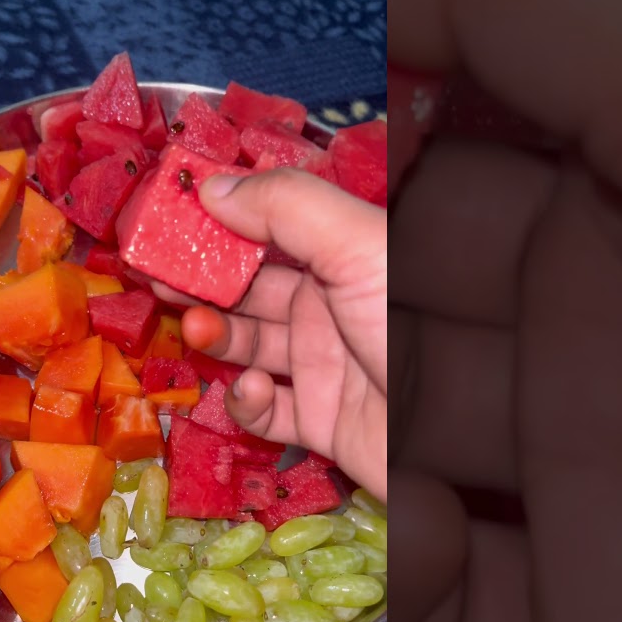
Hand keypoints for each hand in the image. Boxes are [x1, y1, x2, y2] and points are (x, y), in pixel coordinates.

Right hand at [152, 169, 388, 501]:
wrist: (464, 435)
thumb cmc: (415, 326)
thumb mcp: (357, 245)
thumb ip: (286, 207)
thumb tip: (212, 186)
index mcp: (343, 253)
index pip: (270, 225)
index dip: (220, 218)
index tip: (170, 214)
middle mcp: (330, 305)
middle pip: (248, 285)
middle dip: (202, 279)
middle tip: (156, 274)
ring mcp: (322, 364)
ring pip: (247, 343)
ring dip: (215, 333)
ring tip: (196, 329)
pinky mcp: (319, 422)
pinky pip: (265, 408)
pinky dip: (245, 399)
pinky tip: (250, 387)